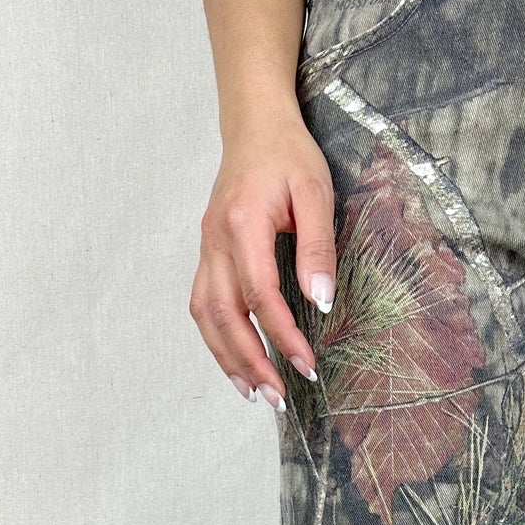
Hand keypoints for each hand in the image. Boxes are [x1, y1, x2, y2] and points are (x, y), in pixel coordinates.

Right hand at [189, 107, 338, 407]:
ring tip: (253, 392)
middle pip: (224, 315)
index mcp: (243, 223)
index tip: (307, 365)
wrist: (254, 126)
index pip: (260, 295)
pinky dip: (217, 337)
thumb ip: (317, 249)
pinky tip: (237, 361)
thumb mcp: (316, 193)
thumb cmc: (288, 155)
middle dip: (251, 361)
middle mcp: (215, 239)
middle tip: (277, 398)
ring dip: (227, 357)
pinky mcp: (207, 252)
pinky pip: (203, 303)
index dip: (282, 336)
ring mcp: (206, 247)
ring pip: (205, 314)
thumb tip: (320, 302)